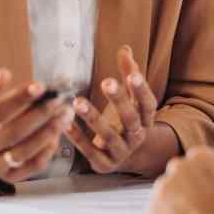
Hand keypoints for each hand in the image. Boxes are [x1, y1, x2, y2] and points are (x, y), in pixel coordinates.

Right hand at [0, 69, 75, 183]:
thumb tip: (4, 75)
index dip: (19, 98)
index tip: (41, 86)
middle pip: (13, 133)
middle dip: (40, 114)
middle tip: (59, 99)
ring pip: (24, 153)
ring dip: (48, 132)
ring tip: (64, 115)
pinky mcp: (9, 177)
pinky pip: (33, 166)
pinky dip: (48, 150)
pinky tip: (57, 132)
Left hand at [65, 46, 175, 174]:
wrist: (123, 157)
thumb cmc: (124, 120)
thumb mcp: (130, 99)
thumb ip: (128, 74)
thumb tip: (125, 49)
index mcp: (145, 119)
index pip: (148, 104)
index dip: (141, 90)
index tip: (133, 75)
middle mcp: (137, 137)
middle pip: (131, 119)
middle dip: (119, 101)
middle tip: (106, 82)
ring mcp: (121, 152)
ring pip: (109, 137)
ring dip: (94, 118)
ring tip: (78, 102)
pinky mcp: (104, 164)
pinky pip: (90, 151)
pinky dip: (78, 137)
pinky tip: (65, 123)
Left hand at [149, 147, 213, 213]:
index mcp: (201, 156)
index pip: (197, 161)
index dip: (205, 178)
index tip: (210, 192)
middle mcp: (178, 167)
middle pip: (179, 175)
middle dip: (187, 188)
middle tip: (202, 209)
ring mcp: (162, 189)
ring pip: (167, 196)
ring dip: (177, 206)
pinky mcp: (152, 212)